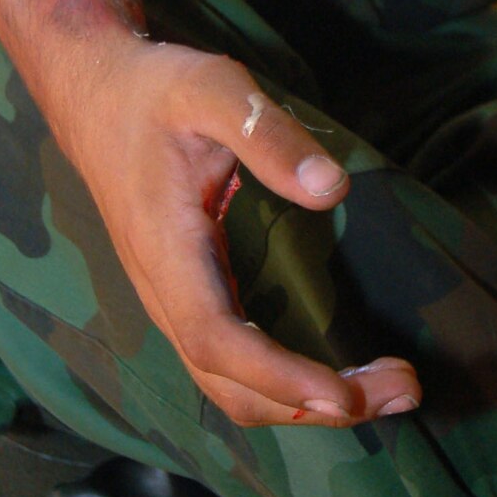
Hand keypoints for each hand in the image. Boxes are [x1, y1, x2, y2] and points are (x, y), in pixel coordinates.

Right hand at [62, 34, 422, 428]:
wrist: (95, 94)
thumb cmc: (155, 90)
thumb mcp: (213, 90)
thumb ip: (269, 136)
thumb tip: (332, 189)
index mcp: (166, 249)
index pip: (215, 338)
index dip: (277, 376)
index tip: (343, 397)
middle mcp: (164, 291)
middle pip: (228, 384)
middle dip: (310, 406)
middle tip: (400, 393)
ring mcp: (173, 299)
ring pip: (229, 383)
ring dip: (303, 403)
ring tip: (385, 391)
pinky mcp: (189, 294)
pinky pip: (232, 360)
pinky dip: (286, 380)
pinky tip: (339, 370)